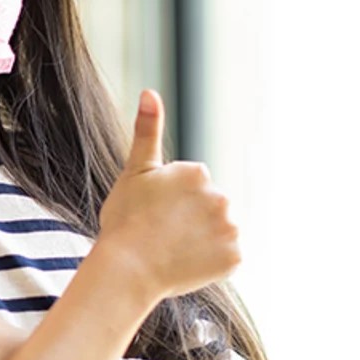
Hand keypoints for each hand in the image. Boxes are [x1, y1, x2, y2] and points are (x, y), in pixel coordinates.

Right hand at [95, 90, 240, 300]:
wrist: (127, 269)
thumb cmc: (125, 219)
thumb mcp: (134, 171)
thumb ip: (147, 130)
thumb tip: (150, 91)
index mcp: (197, 173)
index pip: (191, 186)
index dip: (170, 201)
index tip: (153, 213)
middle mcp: (221, 196)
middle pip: (208, 208)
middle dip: (190, 218)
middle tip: (162, 233)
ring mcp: (230, 228)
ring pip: (218, 231)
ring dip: (202, 239)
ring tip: (173, 249)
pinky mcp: (234, 257)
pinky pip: (226, 258)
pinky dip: (211, 262)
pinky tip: (186, 263)